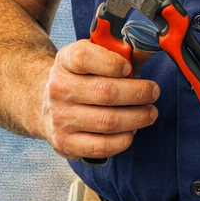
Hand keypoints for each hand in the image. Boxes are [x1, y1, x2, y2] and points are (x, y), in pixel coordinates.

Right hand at [40, 39, 159, 159]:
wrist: (46, 105)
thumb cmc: (78, 78)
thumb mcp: (87, 57)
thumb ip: (111, 53)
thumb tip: (142, 57)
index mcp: (64, 62)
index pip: (84, 57)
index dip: (111, 62)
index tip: (128, 67)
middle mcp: (58, 89)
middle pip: (105, 92)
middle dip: (138, 93)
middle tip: (153, 92)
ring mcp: (60, 119)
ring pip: (108, 121)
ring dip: (137, 118)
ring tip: (150, 113)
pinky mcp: (65, 144)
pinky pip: (102, 146)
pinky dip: (123, 140)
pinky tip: (132, 131)